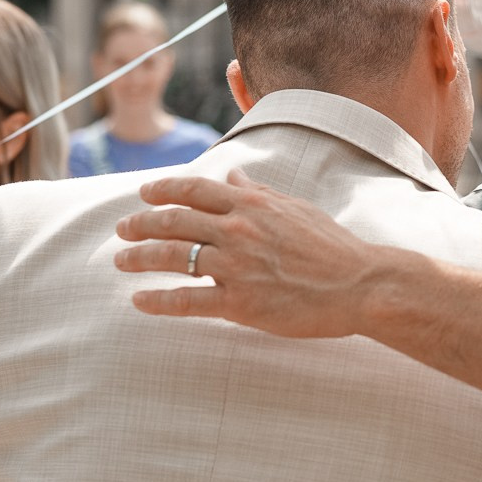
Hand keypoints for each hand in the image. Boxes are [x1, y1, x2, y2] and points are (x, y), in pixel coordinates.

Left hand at [113, 170, 388, 336]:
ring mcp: (236, 266)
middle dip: (140, 224)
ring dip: (139, 258)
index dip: (162, 190)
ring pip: (172, 257)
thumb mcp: (295, 209)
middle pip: (172, 221)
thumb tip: (234, 178)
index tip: (143, 194)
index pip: (194, 189)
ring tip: (121, 262)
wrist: (360, 284)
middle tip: (121, 230)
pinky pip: (187, 300)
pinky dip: (158, 300)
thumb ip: (258, 193)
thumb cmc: (333, 247)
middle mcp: (237, 229)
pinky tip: (140, 301)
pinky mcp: (240, 302)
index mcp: (251, 204)